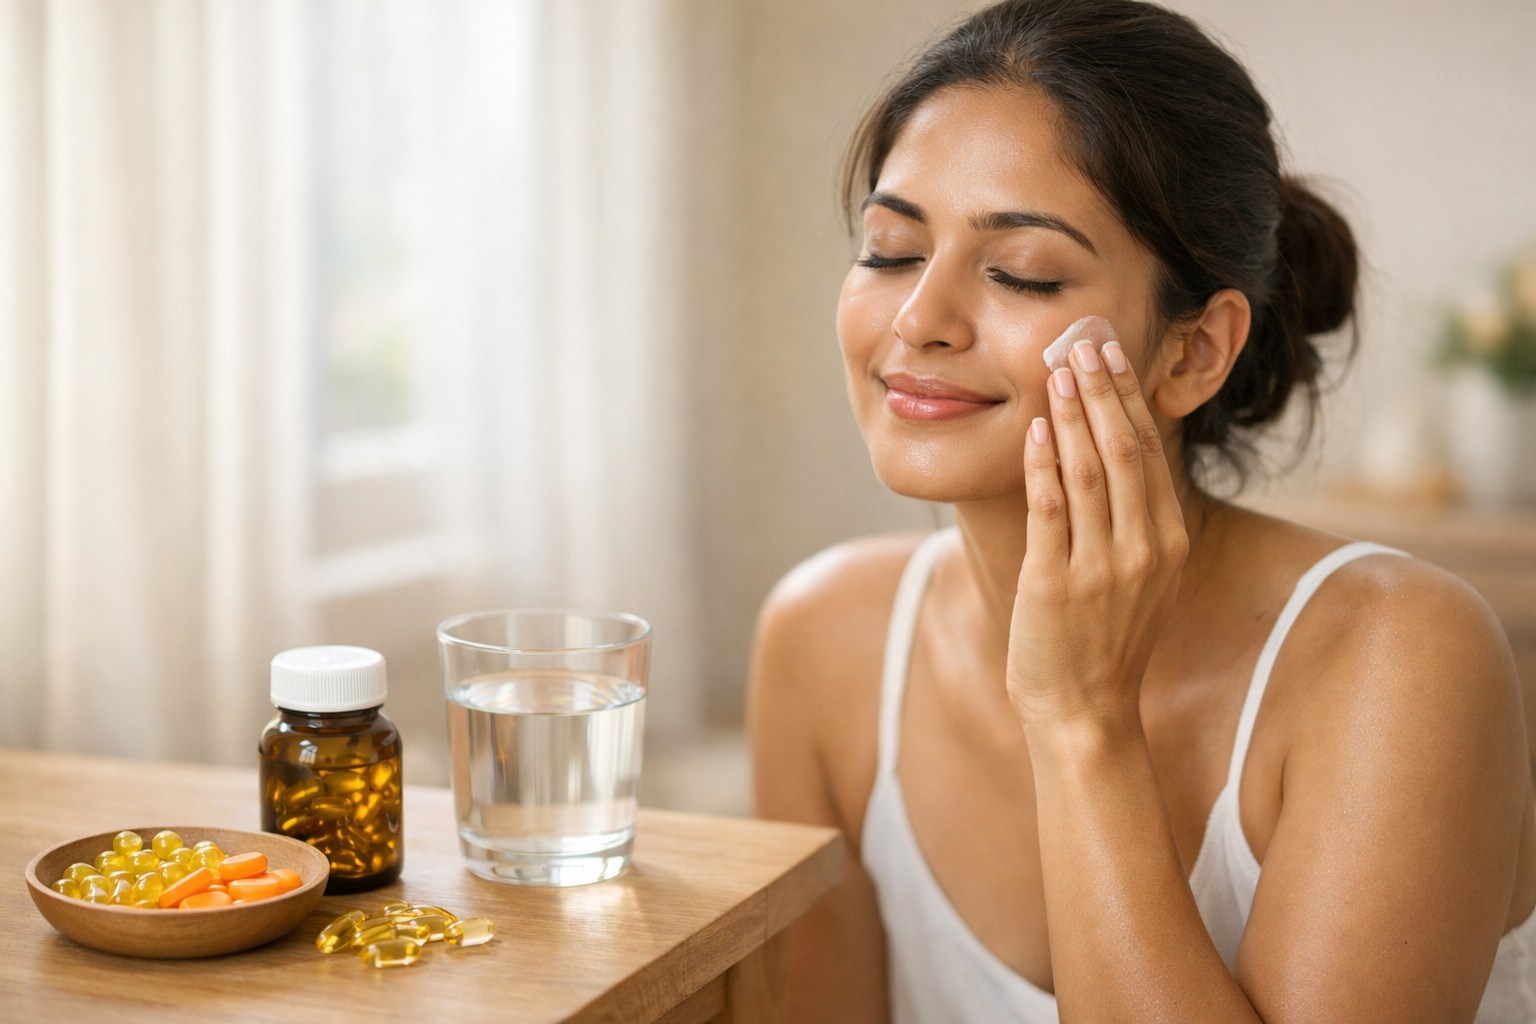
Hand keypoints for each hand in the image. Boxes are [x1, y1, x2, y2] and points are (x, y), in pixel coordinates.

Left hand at [1006, 336, 1188, 729]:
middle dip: (1103, 391)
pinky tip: (1036, 430)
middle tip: (1083, 343)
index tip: (1112, 355)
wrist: (1086, 712)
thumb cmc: (1105, 641)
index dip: (1129, 398)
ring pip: (1089, 472)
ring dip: (1073, 415)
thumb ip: (1136, 521)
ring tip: (1057, 370)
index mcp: (1168, 542)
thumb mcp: (1141, 578)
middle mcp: (1143, 550)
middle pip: (1124, 450)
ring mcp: (1101, 568)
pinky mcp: (1056, 584)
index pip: (1149, 452)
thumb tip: (1118, 454)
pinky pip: (1050, 510)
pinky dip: (1043, 466)